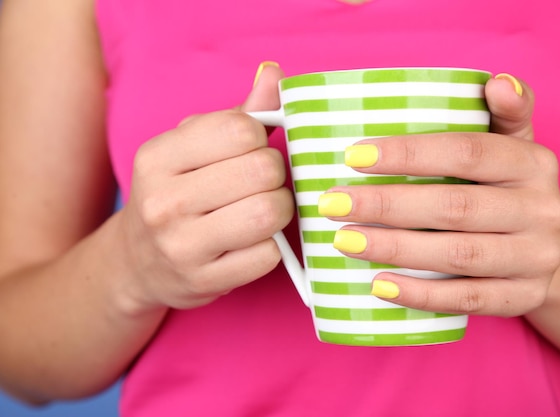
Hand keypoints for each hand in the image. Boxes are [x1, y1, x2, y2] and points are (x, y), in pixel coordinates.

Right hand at [117, 64, 292, 310]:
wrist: (138, 262)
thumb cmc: (175, 192)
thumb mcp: (193, 147)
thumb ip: (238, 113)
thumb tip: (274, 73)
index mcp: (157, 156)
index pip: (242, 130)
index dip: (259, 140)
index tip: (249, 153)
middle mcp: (163, 201)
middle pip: (263, 170)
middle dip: (274, 176)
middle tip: (260, 185)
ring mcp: (181, 246)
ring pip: (269, 213)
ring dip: (278, 211)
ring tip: (261, 211)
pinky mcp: (204, 282)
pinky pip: (268, 255)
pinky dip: (270, 247)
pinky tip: (250, 243)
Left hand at [322, 74, 559, 316]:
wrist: (548, 252)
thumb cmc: (508, 190)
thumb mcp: (511, 146)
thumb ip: (503, 112)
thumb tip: (497, 81)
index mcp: (532, 163)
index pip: (466, 152)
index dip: (408, 154)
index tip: (352, 157)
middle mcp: (542, 210)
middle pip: (455, 206)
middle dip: (386, 205)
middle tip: (332, 203)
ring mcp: (536, 258)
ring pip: (458, 255)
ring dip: (395, 248)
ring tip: (344, 240)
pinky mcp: (524, 298)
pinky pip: (468, 299)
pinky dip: (421, 295)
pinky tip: (378, 285)